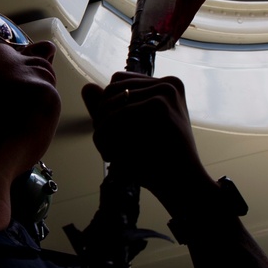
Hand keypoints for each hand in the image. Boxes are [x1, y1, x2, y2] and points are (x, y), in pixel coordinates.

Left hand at [81, 73, 215, 212]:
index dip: (106, 107)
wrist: (181, 184)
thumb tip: (86, 87)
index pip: (118, 82)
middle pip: (113, 89)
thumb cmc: (156, 162)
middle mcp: (168, 83)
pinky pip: (118, 115)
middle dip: (102, 119)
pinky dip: (108, 136)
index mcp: (166, 86)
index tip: (108, 134)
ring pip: (111, 103)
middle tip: (105, 147)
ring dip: (102, 131)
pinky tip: (113, 156)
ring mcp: (167, 92)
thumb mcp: (129, 132)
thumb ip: (108, 111)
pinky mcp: (161, 105)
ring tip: (108, 154)